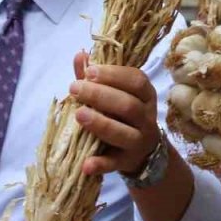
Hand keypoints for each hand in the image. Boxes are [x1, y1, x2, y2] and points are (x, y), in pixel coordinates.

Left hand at [68, 51, 158, 175]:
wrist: (142, 150)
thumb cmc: (123, 113)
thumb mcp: (116, 92)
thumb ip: (96, 76)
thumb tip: (80, 55)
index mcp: (146, 95)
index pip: (136, 80)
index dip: (113, 75)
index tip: (89, 71)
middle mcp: (146, 118)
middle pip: (128, 105)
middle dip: (100, 96)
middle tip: (74, 88)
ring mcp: (139, 141)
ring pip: (124, 133)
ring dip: (101, 124)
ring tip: (78, 114)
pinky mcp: (127, 162)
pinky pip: (114, 163)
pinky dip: (101, 165)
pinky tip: (86, 164)